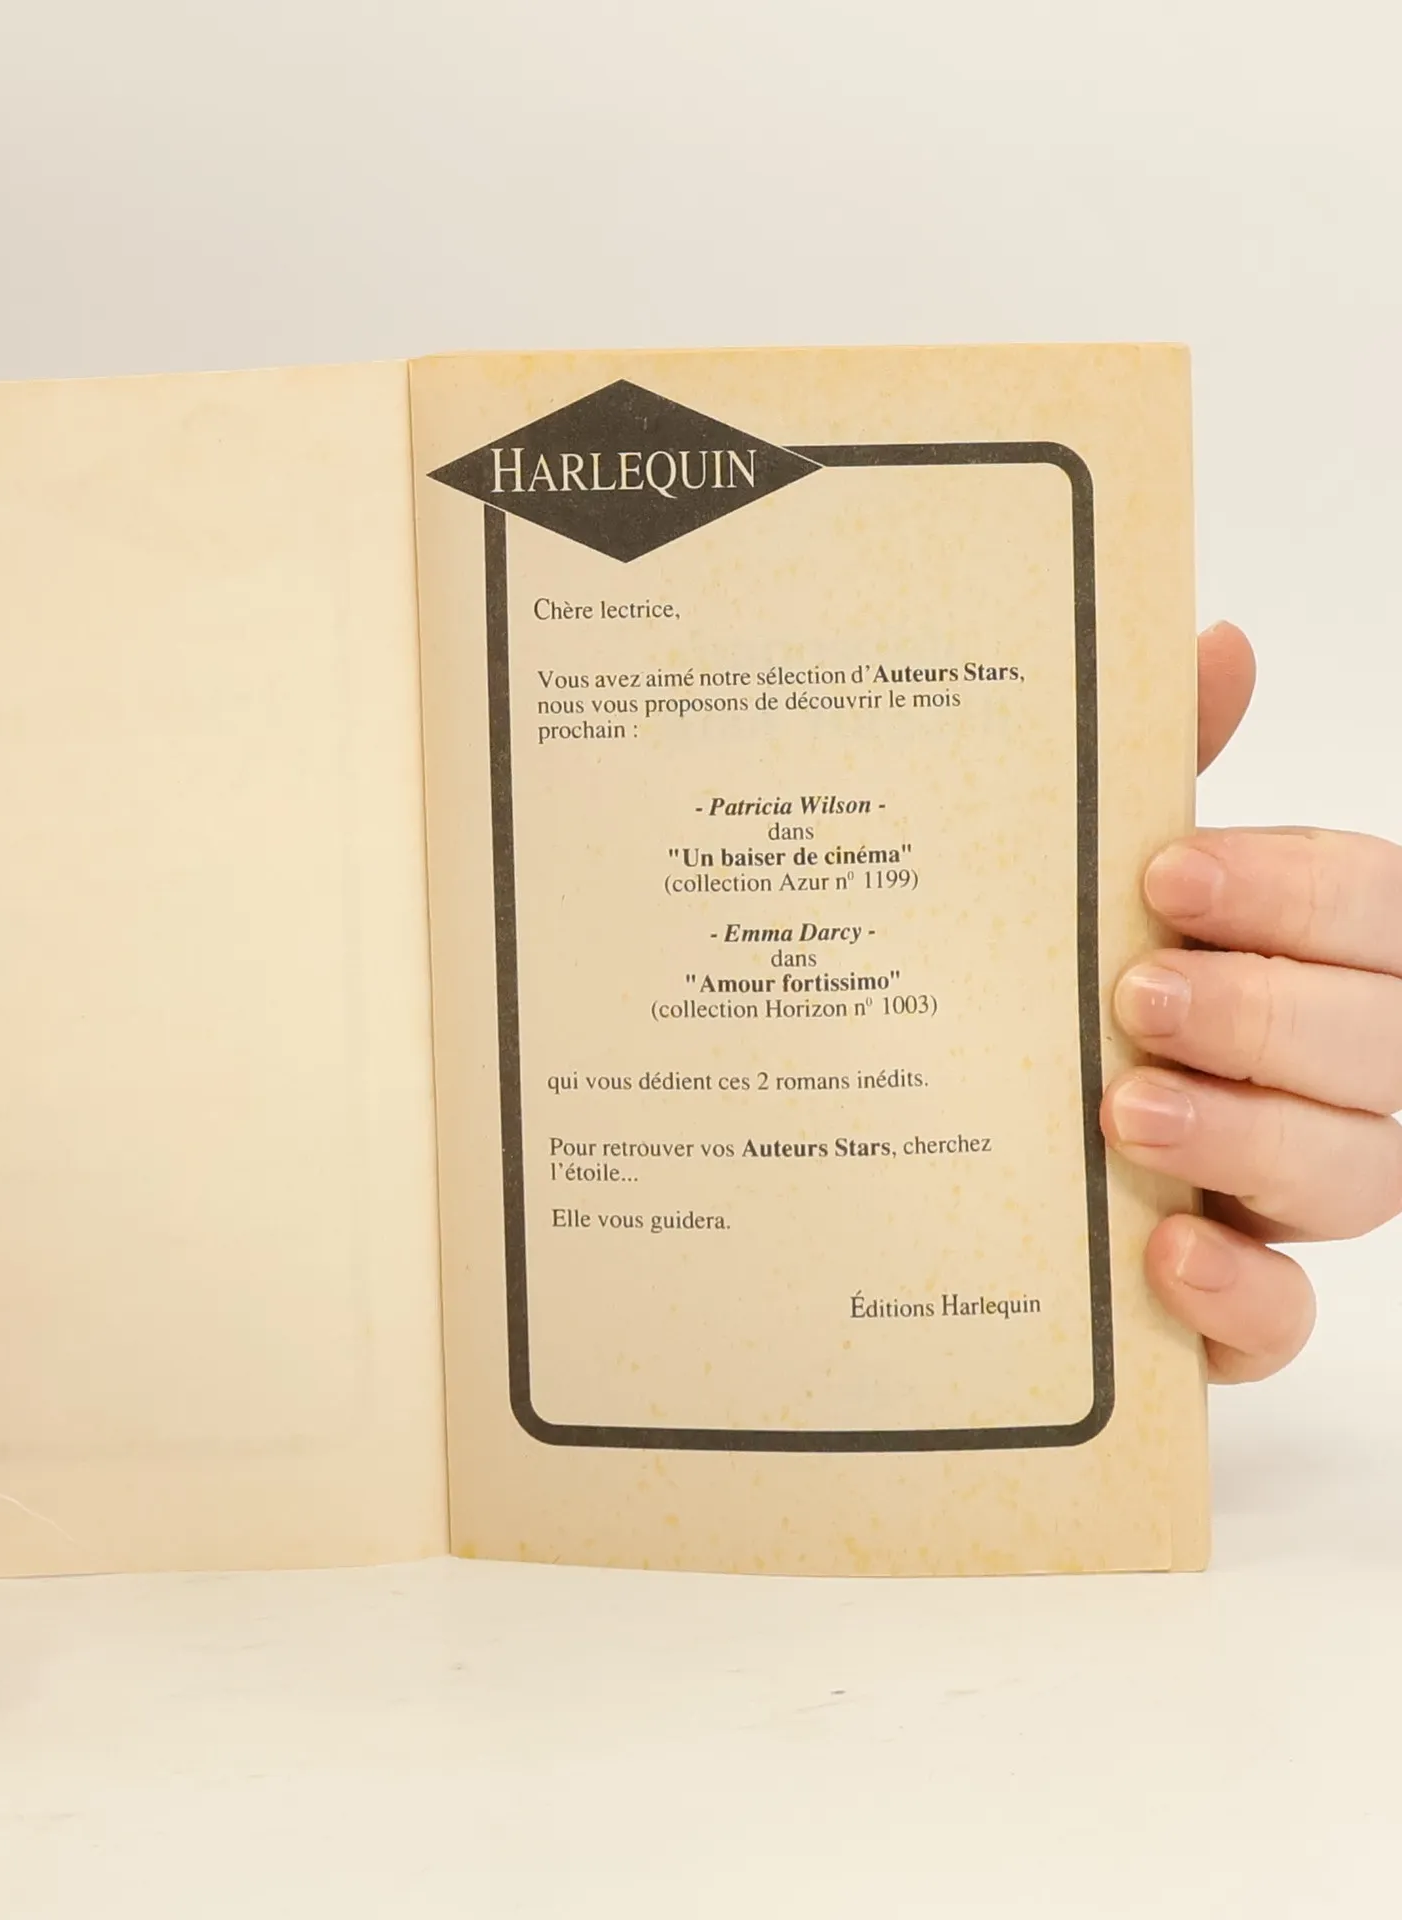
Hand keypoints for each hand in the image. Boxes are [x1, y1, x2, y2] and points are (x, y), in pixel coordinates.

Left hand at [1102, 622, 1401, 1380]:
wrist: (994, 1150)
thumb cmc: (1086, 989)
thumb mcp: (1111, 886)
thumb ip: (1166, 775)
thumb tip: (1210, 640)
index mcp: (1326, 958)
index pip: (1375, 911)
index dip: (1292, 892)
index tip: (1167, 874)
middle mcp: (1340, 1075)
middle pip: (1384, 1046)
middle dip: (1269, 1015)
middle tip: (1139, 993)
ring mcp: (1298, 1192)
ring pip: (1352, 1176)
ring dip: (1247, 1137)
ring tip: (1127, 1109)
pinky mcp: (1239, 1301)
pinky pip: (1285, 1318)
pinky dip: (1238, 1292)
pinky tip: (1163, 1253)